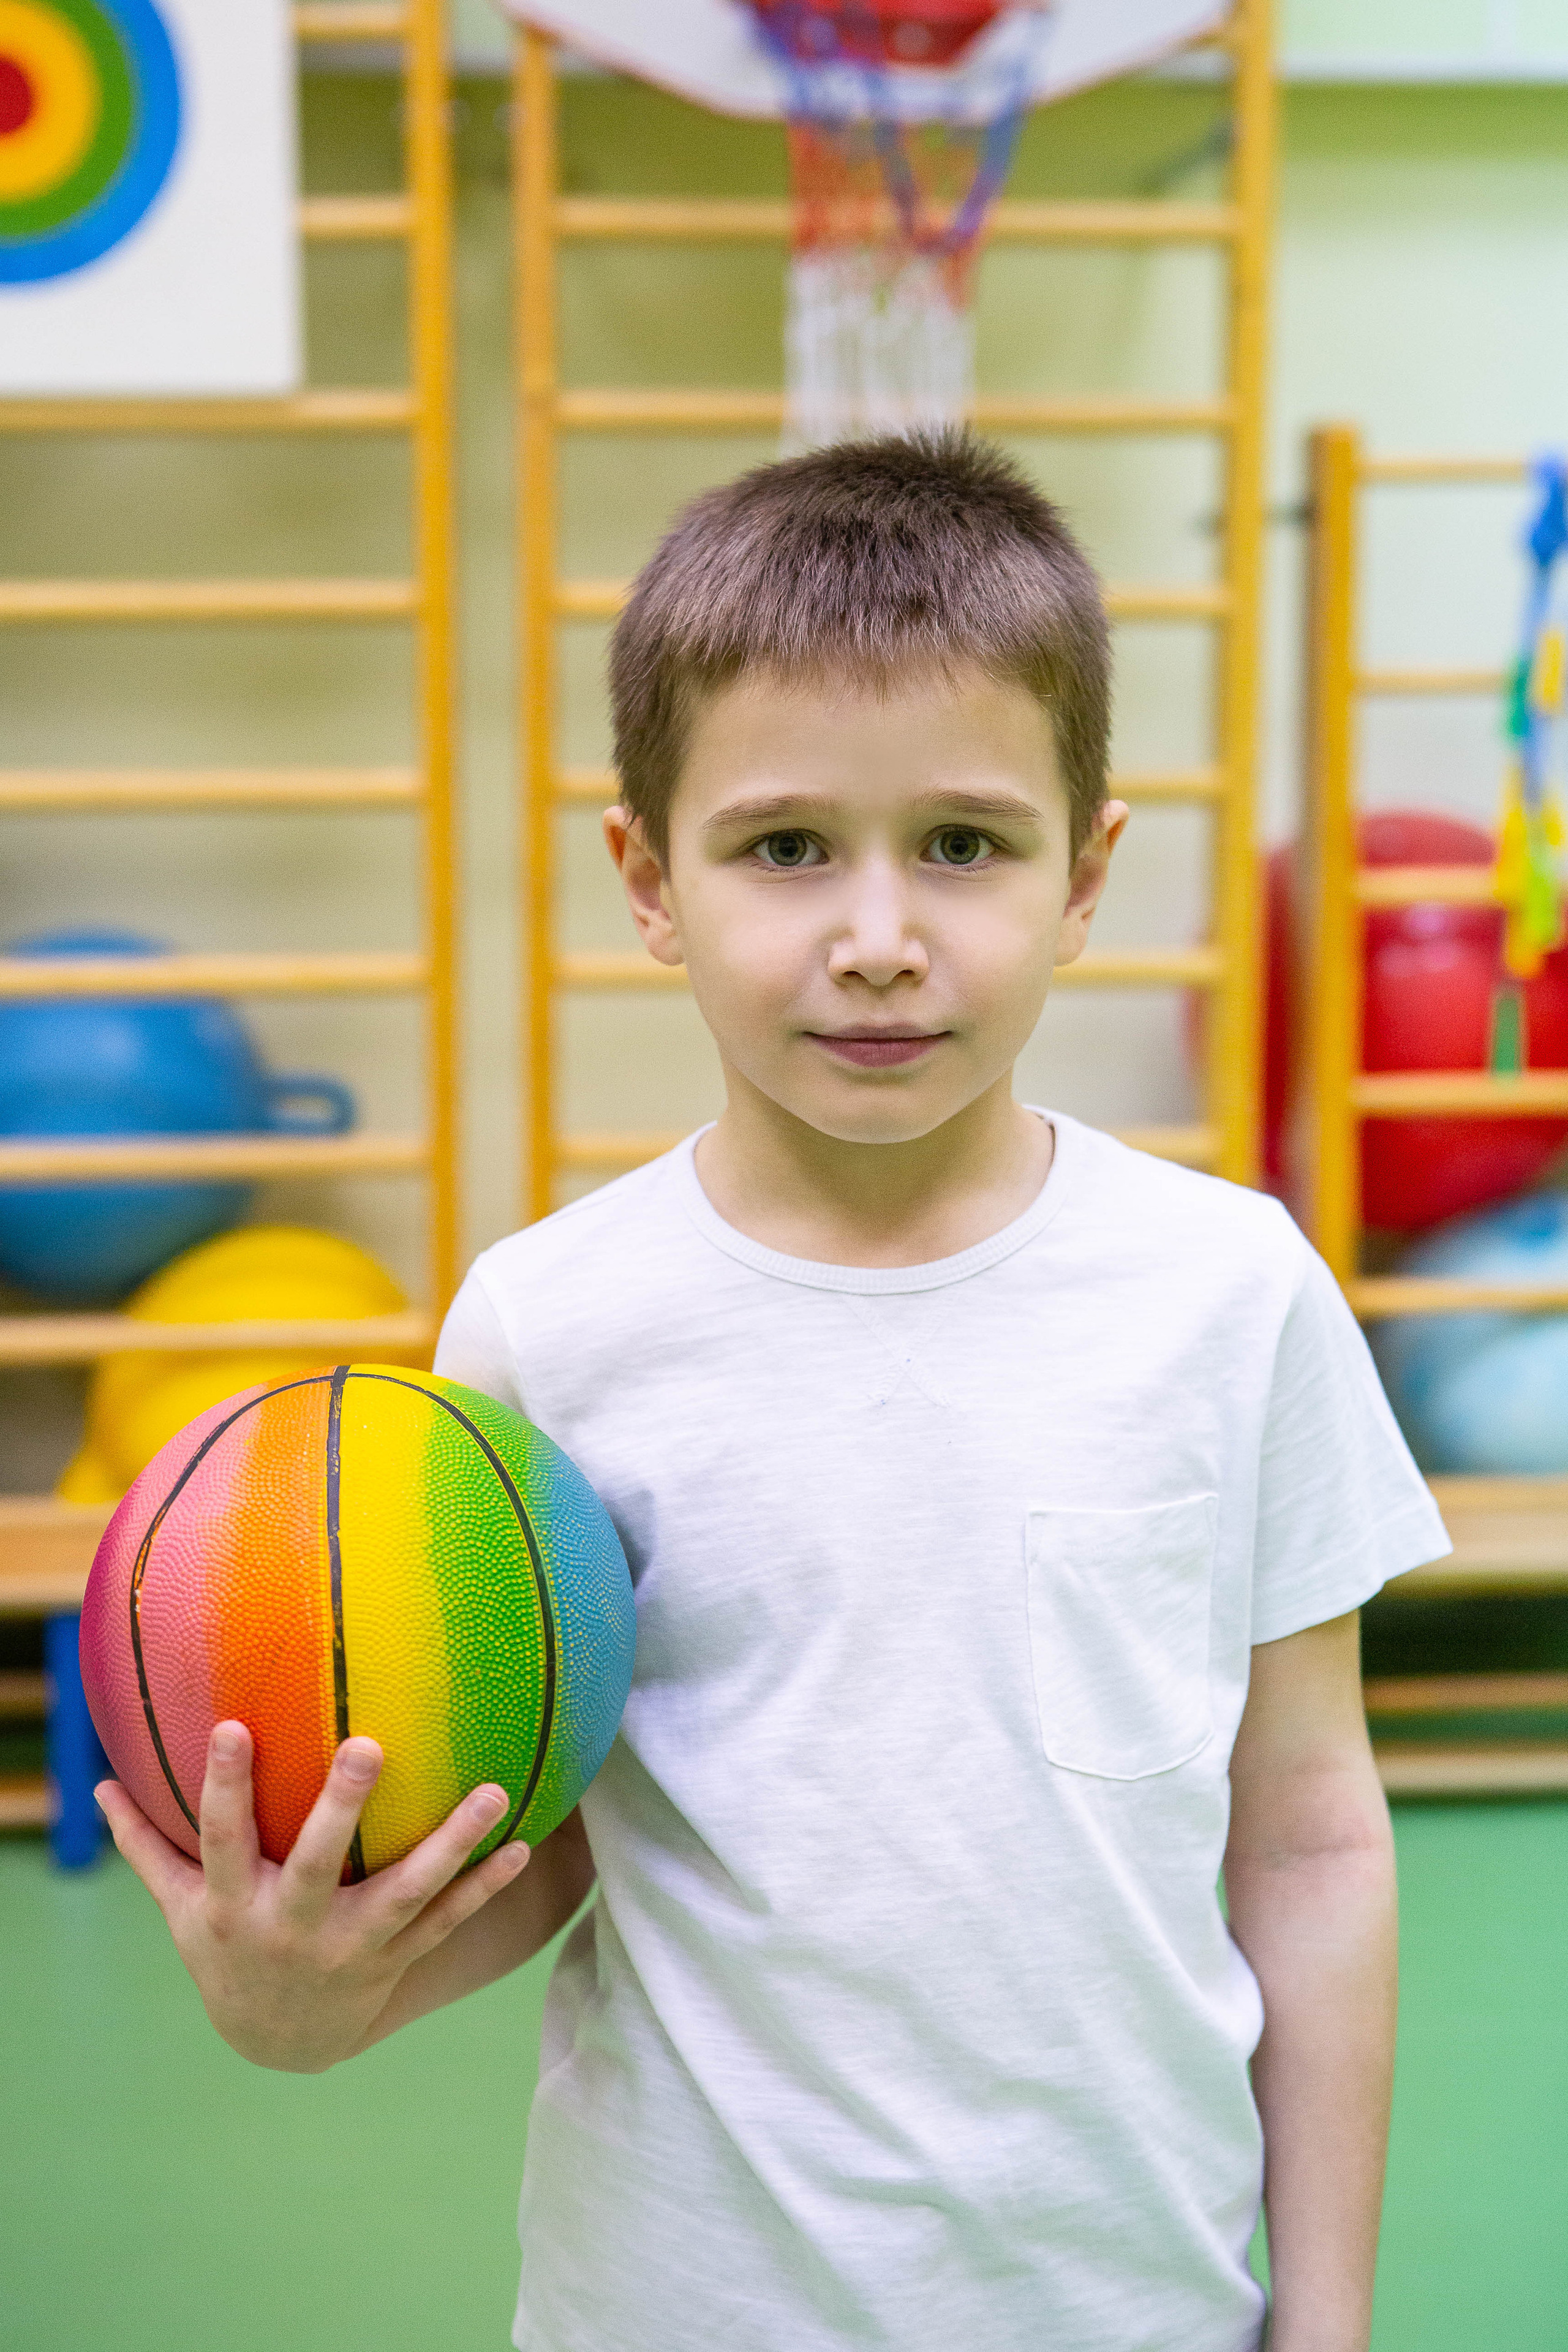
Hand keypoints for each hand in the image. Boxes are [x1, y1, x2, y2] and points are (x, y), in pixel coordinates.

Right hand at [97, 1722, 531, 2072]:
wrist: (278, 2043)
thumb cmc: (225, 1948)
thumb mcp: (179, 1907)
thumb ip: (145, 1845)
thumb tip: (98, 1785)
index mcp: (233, 1905)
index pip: (221, 1838)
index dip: (223, 1786)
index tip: (229, 1726)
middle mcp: (292, 1927)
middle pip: (318, 1864)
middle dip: (341, 1808)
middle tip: (369, 1744)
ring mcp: (351, 1947)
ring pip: (406, 1894)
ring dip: (452, 1845)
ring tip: (491, 1793)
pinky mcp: (397, 1958)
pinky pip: (447, 1921)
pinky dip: (485, 1886)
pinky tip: (523, 1846)